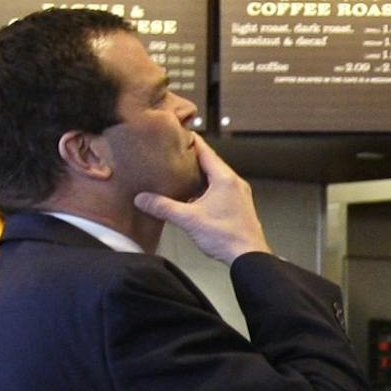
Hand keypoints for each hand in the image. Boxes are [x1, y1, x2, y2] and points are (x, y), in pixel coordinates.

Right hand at [134, 132, 271, 263]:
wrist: (248, 256)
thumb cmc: (225, 235)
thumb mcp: (188, 219)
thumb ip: (164, 207)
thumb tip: (142, 199)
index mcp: (224, 178)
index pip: (206, 151)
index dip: (191, 142)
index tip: (179, 134)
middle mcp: (234, 183)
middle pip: (211, 164)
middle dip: (192, 159)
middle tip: (174, 154)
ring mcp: (239, 195)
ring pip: (216, 179)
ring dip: (199, 176)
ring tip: (180, 175)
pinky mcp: (239, 207)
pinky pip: (221, 191)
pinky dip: (206, 190)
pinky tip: (193, 198)